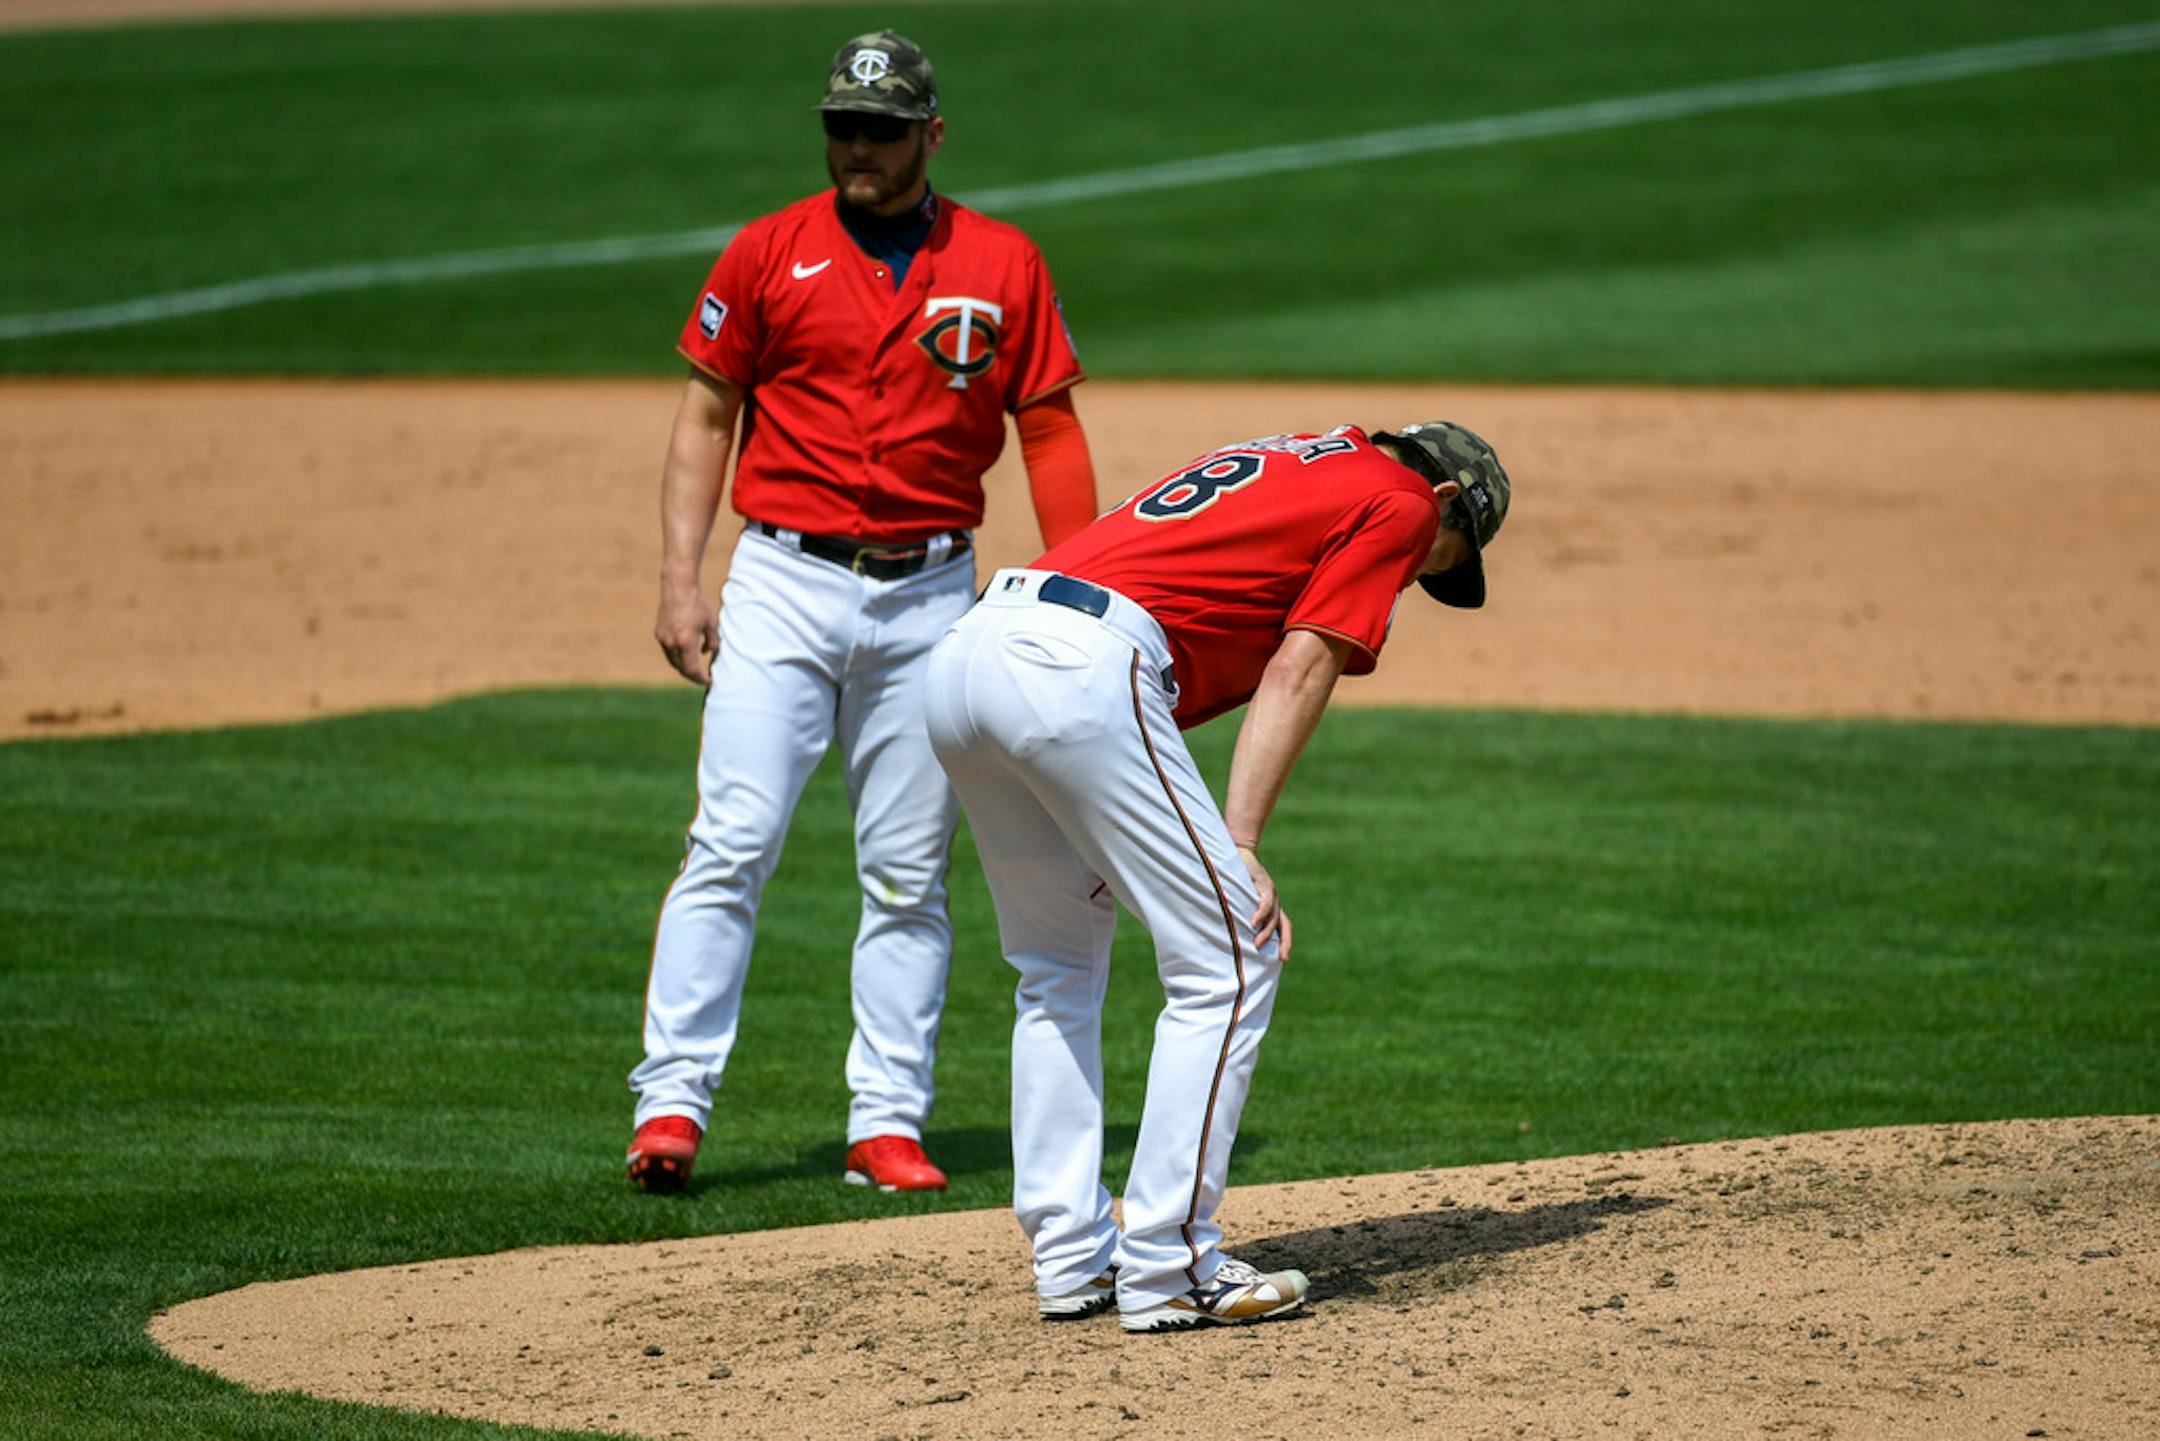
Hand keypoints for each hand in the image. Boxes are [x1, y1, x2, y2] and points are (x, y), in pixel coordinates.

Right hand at [655, 585, 719, 684]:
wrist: (678, 585)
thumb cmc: (698, 603)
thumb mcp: (712, 623)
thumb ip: (713, 641)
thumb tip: (708, 652)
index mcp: (686, 642)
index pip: (692, 670)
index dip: (700, 679)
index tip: (709, 682)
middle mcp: (671, 643)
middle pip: (680, 668)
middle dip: (692, 675)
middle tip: (703, 678)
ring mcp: (663, 638)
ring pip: (673, 660)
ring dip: (683, 666)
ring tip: (695, 667)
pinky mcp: (659, 632)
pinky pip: (668, 650)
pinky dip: (677, 655)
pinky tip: (686, 652)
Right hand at [1237, 845, 1291, 960]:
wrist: (1238, 853)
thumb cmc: (1236, 878)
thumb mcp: (1241, 899)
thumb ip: (1241, 914)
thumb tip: (1231, 934)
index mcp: (1271, 905)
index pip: (1284, 926)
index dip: (1286, 942)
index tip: (1284, 959)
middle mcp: (1274, 900)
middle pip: (1284, 925)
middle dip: (1283, 943)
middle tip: (1278, 959)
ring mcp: (1270, 892)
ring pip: (1273, 917)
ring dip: (1266, 932)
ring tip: (1257, 945)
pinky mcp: (1263, 883)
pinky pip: (1265, 902)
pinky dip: (1260, 914)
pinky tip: (1253, 923)